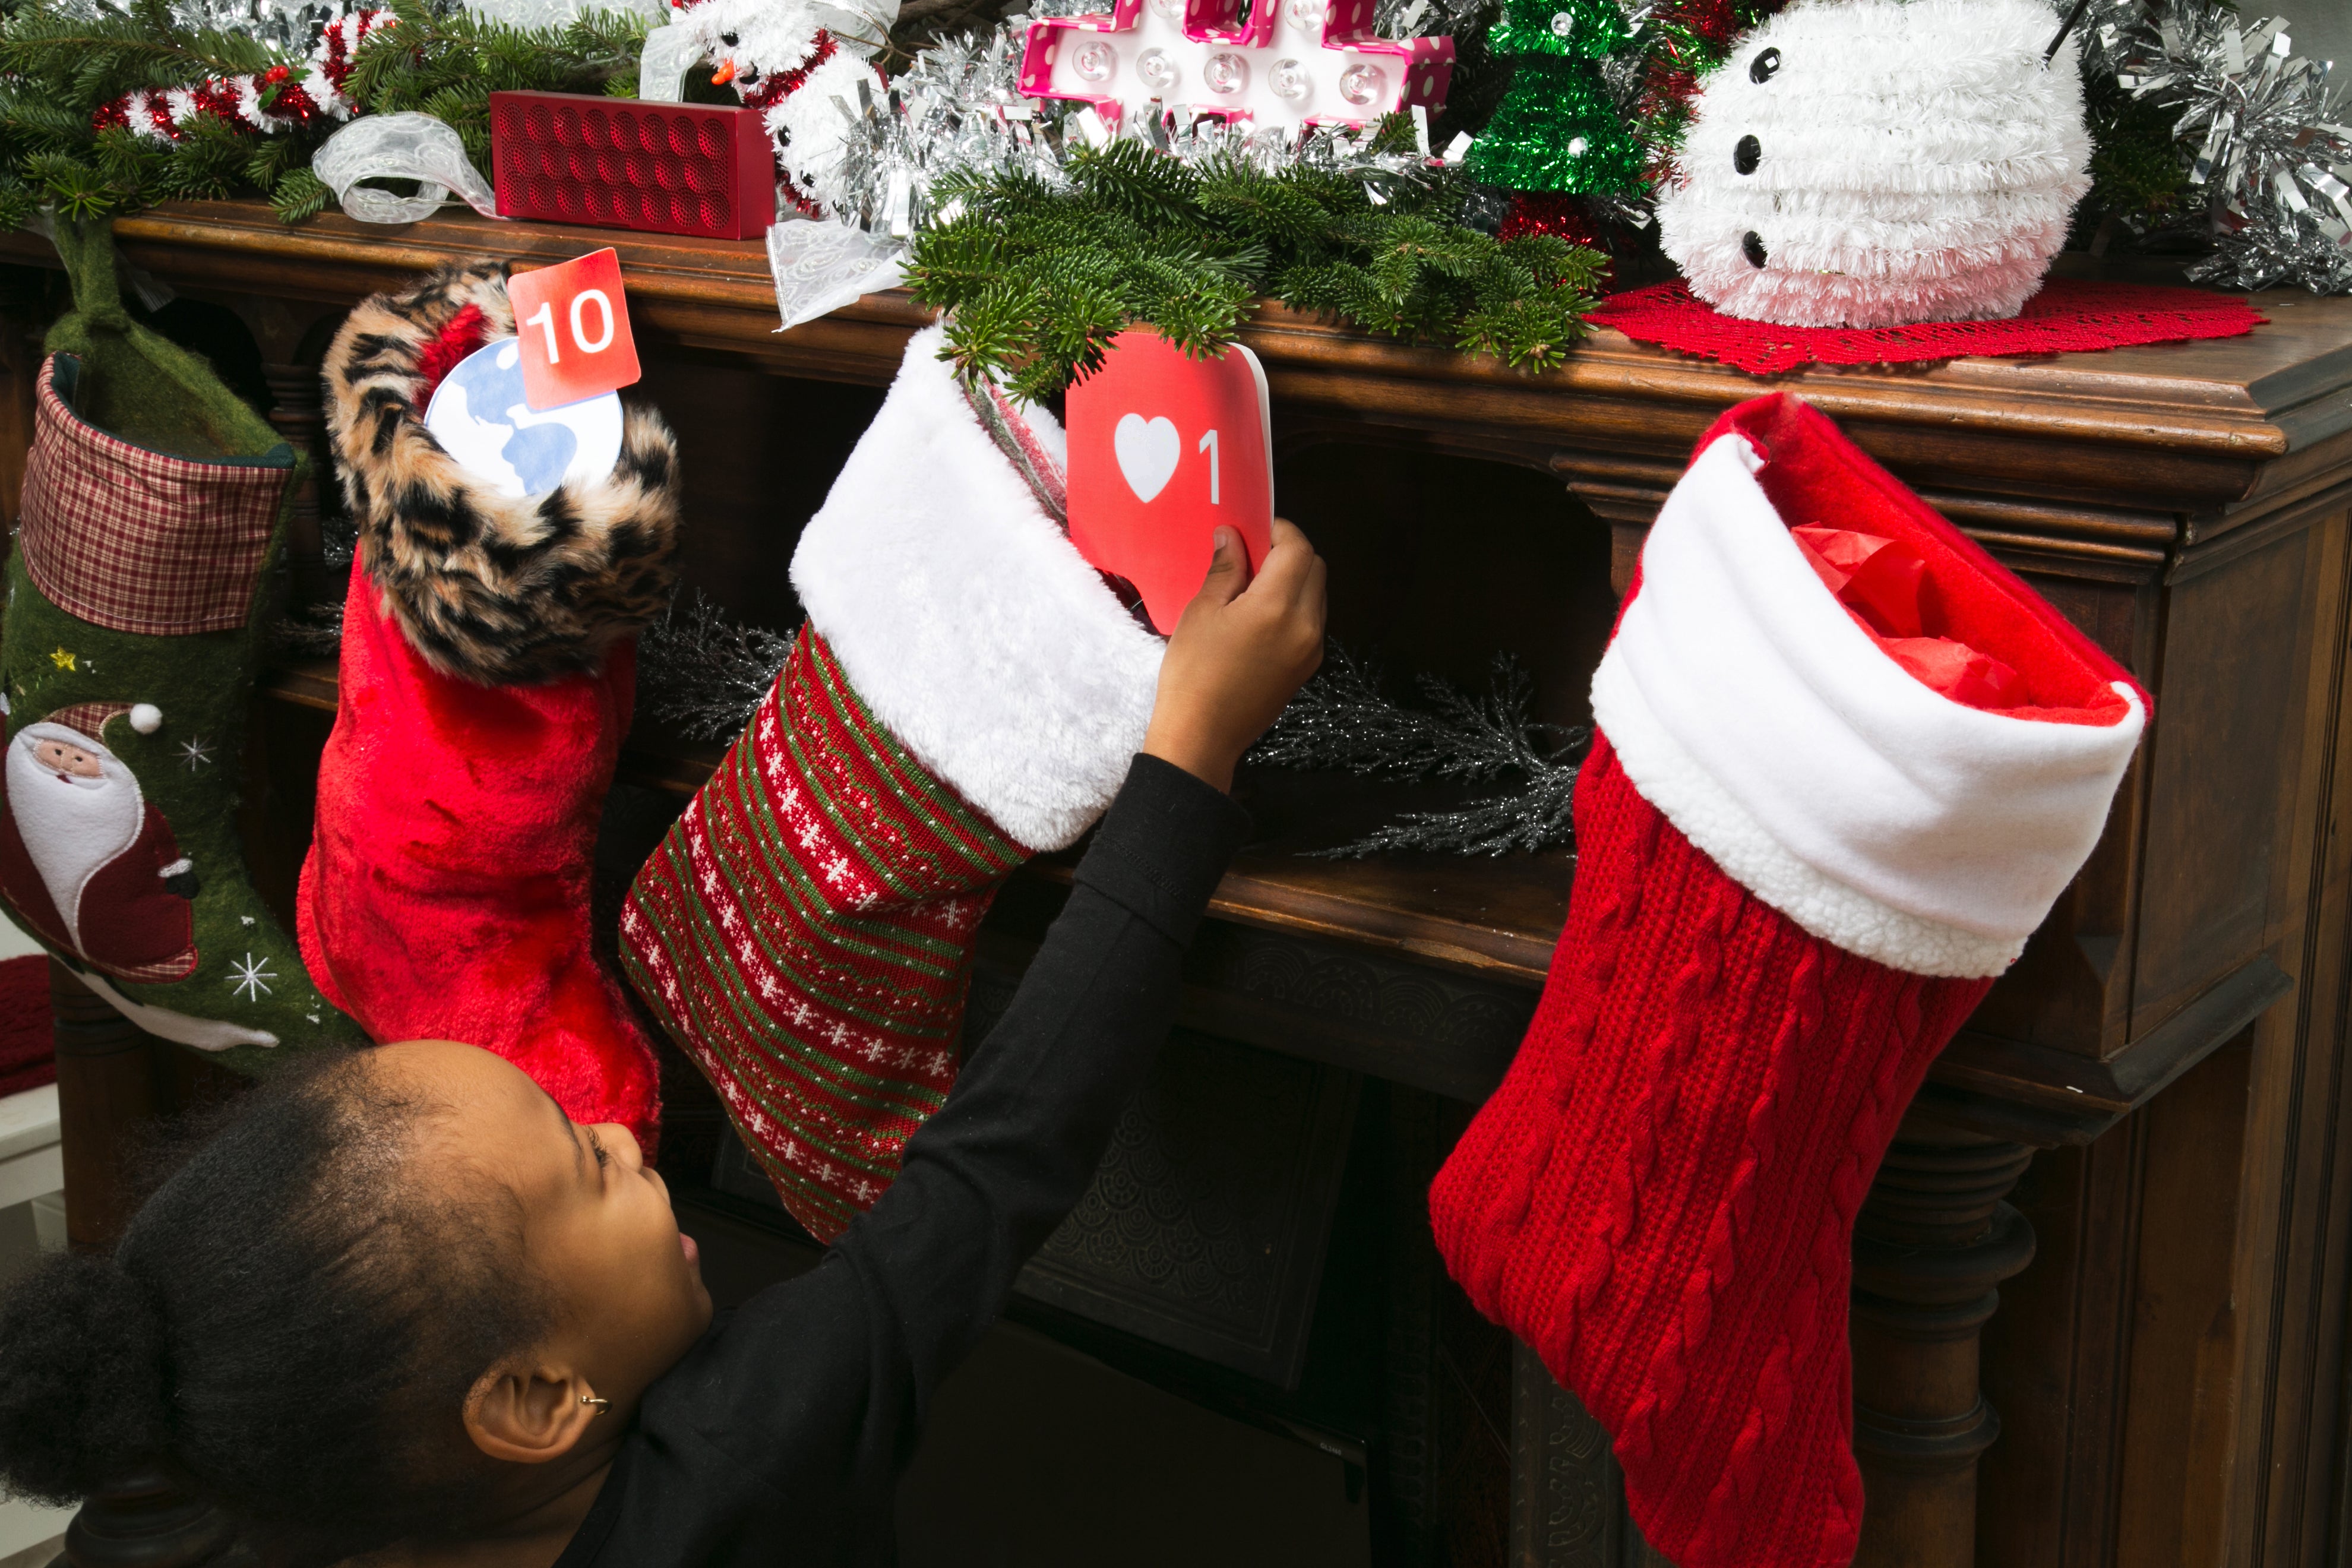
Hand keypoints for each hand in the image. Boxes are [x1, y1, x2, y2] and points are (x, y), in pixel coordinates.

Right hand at [1142, 518, 1326, 792]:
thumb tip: (1233, 535)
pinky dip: (1294, 605)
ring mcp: (1311, 648)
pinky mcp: (1307, 667)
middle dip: (1288, 552)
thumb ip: (1225, 569)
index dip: (1278, 530)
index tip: (1252, 530)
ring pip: (1317, 593)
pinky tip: (1259, 615)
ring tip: (1252, 587)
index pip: (1298, 548)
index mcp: (1278, 606)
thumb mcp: (1202, 612)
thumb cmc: (1193, 673)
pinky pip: (1311, 620)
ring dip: (1293, 578)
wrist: (1203, 736)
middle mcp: (1306, 625)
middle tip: (1250, 556)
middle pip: (1315, 567)